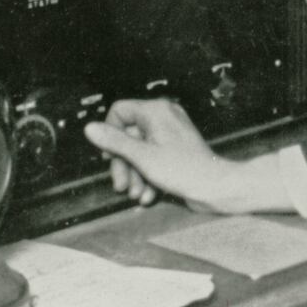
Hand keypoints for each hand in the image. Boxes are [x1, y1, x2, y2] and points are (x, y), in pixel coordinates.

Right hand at [83, 98, 285, 213]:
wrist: (216, 188)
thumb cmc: (184, 170)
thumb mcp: (142, 157)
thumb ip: (114, 142)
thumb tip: (90, 128)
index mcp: (156, 111)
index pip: (119, 111)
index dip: (110, 134)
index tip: (108, 157)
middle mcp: (163, 117)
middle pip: (128, 136)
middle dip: (123, 164)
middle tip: (121, 185)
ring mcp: (170, 134)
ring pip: (139, 151)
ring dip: (135, 175)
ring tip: (136, 194)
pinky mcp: (174, 150)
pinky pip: (152, 159)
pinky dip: (148, 177)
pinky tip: (149, 195)